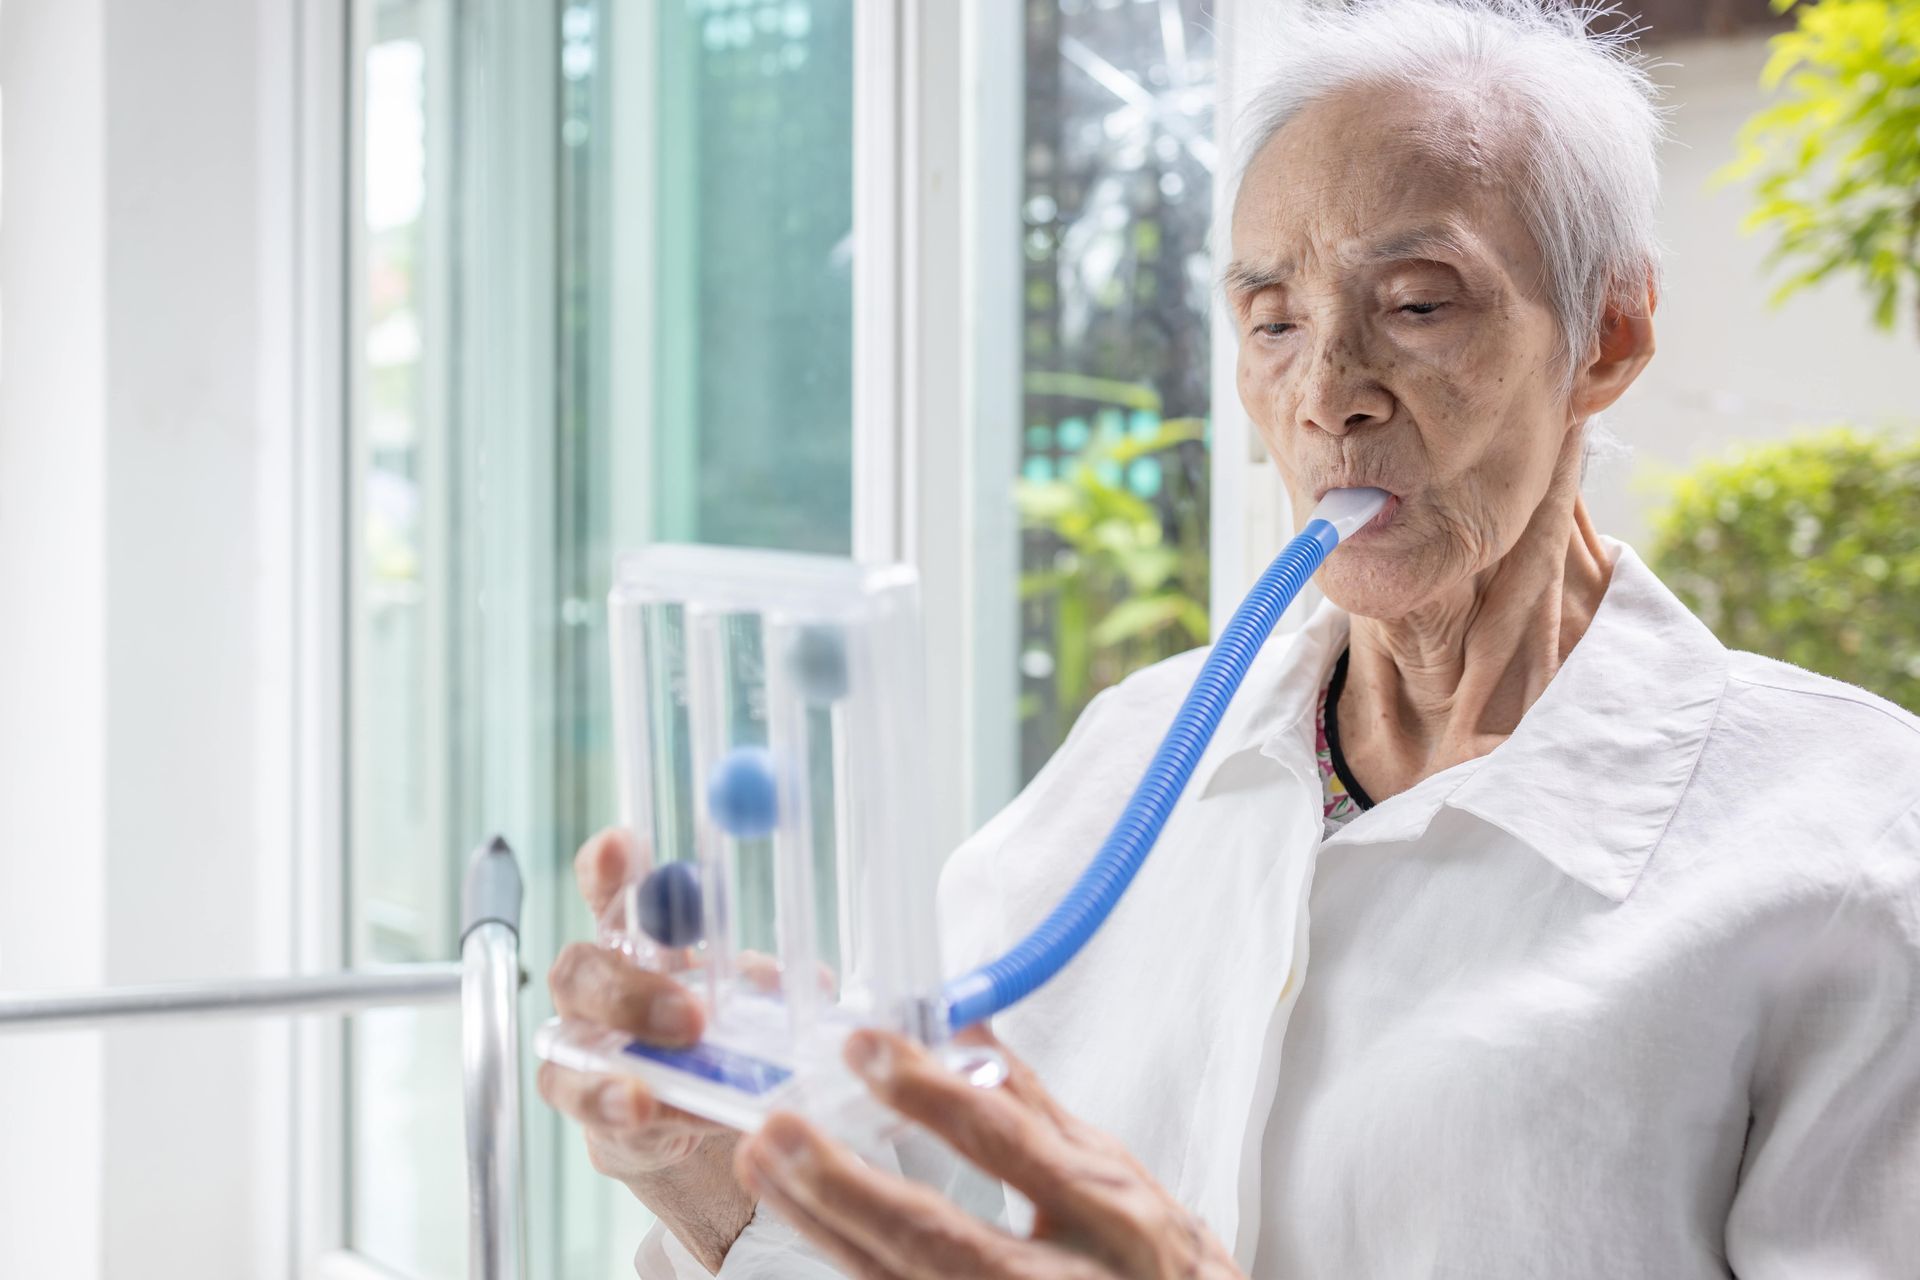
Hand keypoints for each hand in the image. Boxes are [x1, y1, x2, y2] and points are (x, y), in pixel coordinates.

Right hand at [538, 828, 756, 1270]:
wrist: (708, 1123)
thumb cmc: (727, 1042)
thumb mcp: (758, 1006)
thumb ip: (772, 989)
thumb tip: (807, 982)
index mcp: (638, 944)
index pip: (608, 891)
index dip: (606, 867)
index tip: (622, 846)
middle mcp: (597, 992)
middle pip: (579, 972)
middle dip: (628, 993)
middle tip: (690, 1019)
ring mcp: (585, 1055)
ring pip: (565, 1052)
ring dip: (610, 1074)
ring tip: (645, 1096)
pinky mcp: (593, 1115)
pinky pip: (593, 1115)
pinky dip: (629, 1118)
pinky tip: (659, 1120)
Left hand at [734, 1026, 1242, 1279]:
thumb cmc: (1153, 1255)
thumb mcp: (1113, 1167)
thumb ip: (1036, 1104)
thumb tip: (966, 1032)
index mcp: (1106, 1210)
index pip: (1007, 1143)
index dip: (929, 1094)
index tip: (863, 1045)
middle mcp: (1062, 1279)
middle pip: (938, 1238)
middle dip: (846, 1187)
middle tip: (777, 1130)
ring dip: (824, 1226)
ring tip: (766, 1165)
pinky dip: (850, 1264)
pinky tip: (805, 1222)